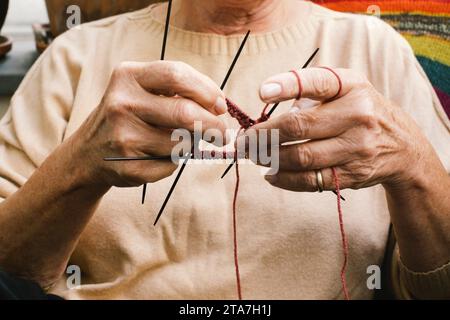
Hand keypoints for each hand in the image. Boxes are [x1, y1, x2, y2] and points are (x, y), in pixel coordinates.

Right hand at [69, 61, 227, 187]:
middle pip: (185, 113)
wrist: (89, 152)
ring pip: (182, 143)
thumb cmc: (129, 115)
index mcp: (128, 77)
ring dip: (193, 144)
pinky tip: (160, 156)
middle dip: (214, 125)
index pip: (177, 75)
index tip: (221, 106)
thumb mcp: (143, 90)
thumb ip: (178, 91)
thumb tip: (220, 107)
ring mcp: (122, 137)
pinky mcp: (127, 165)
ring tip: (183, 142)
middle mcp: (122, 104)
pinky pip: (170, 165)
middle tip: (222, 133)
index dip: (207, 91)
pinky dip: (175, 162)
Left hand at [244, 67, 437, 191]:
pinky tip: (270, 174)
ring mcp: (357, 148)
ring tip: (251, 155)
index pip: (317, 83)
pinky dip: (284, 179)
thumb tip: (266, 115)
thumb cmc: (360, 111)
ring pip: (301, 157)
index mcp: (352, 87)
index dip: (287, 86)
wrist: (402, 146)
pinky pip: (311, 181)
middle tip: (241, 141)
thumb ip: (310, 93)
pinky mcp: (352, 175)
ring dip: (268, 158)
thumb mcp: (346, 89)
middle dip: (262, 135)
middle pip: (299, 127)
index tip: (262, 92)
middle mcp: (358, 116)